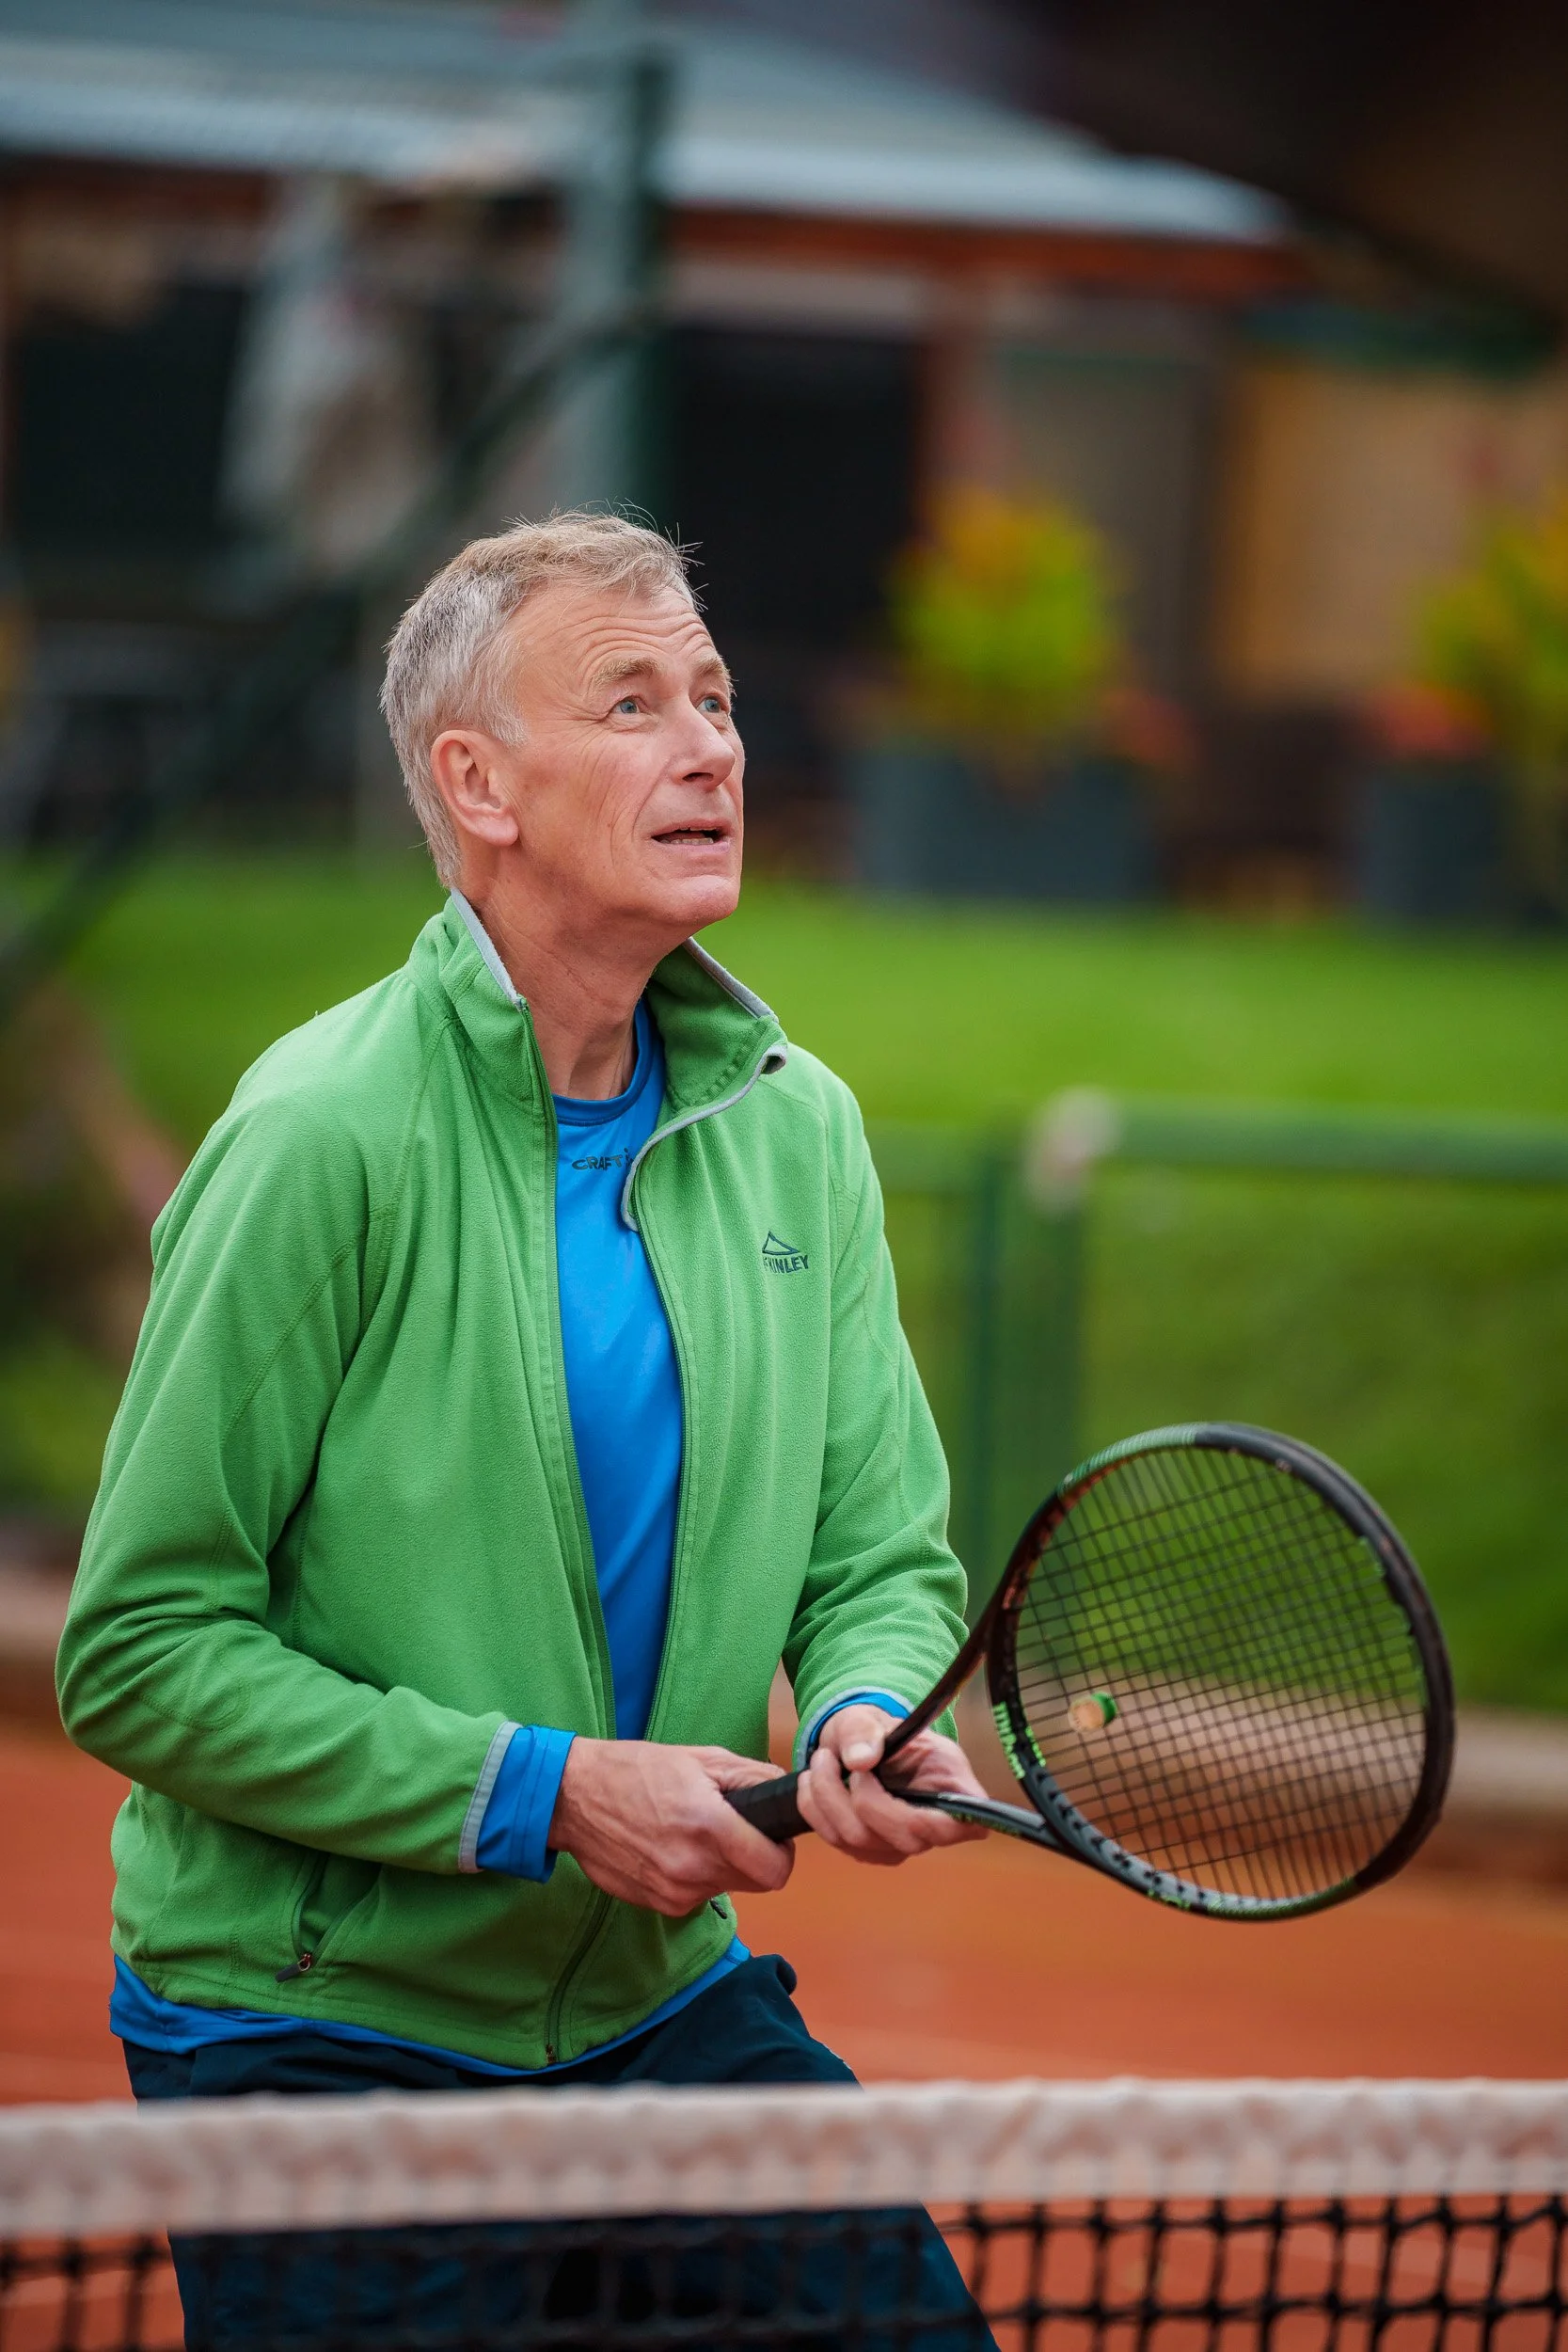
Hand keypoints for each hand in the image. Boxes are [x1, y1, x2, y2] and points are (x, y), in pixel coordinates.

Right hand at [549, 1739, 793, 1915]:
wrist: (573, 1798)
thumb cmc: (637, 1770)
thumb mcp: (701, 1758)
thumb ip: (753, 1777)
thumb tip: (786, 1793)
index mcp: (709, 1827)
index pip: (775, 1871)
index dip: (782, 1854)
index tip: (772, 1838)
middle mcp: (693, 1869)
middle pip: (756, 1883)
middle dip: (755, 1858)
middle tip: (735, 1829)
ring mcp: (673, 1893)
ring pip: (726, 1889)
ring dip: (722, 1866)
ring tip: (694, 1833)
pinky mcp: (657, 1905)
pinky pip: (695, 1896)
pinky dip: (695, 1876)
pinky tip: (672, 1848)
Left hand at [795, 1705, 988, 1865]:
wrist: (856, 1747)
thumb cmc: (878, 1732)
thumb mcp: (870, 1717)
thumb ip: (865, 1731)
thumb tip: (860, 1759)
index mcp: (954, 1788)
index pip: (964, 1822)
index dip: (938, 1821)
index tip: (902, 1795)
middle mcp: (934, 1826)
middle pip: (904, 1837)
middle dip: (858, 1796)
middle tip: (833, 1755)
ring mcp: (903, 1844)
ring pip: (862, 1842)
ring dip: (827, 1797)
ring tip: (819, 1759)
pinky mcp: (871, 1852)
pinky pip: (838, 1842)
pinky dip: (816, 1809)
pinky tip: (812, 1781)